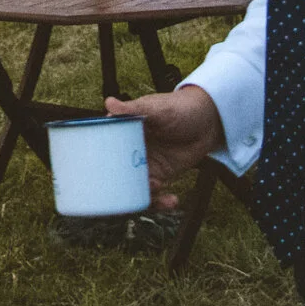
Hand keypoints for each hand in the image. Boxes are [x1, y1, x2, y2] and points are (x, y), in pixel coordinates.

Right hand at [106, 88, 220, 208]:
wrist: (207, 122)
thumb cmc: (179, 108)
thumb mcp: (157, 108)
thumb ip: (134, 109)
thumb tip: (109, 102)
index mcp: (123, 133)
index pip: (103, 150)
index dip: (97, 164)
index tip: (97, 176)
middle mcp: (129, 152)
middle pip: (114, 174)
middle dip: (116, 189)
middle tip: (127, 191)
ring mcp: (144, 165)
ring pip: (132, 188)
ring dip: (140, 197)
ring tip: (157, 187)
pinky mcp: (159, 176)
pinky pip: (153, 194)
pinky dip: (159, 203)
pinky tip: (172, 201)